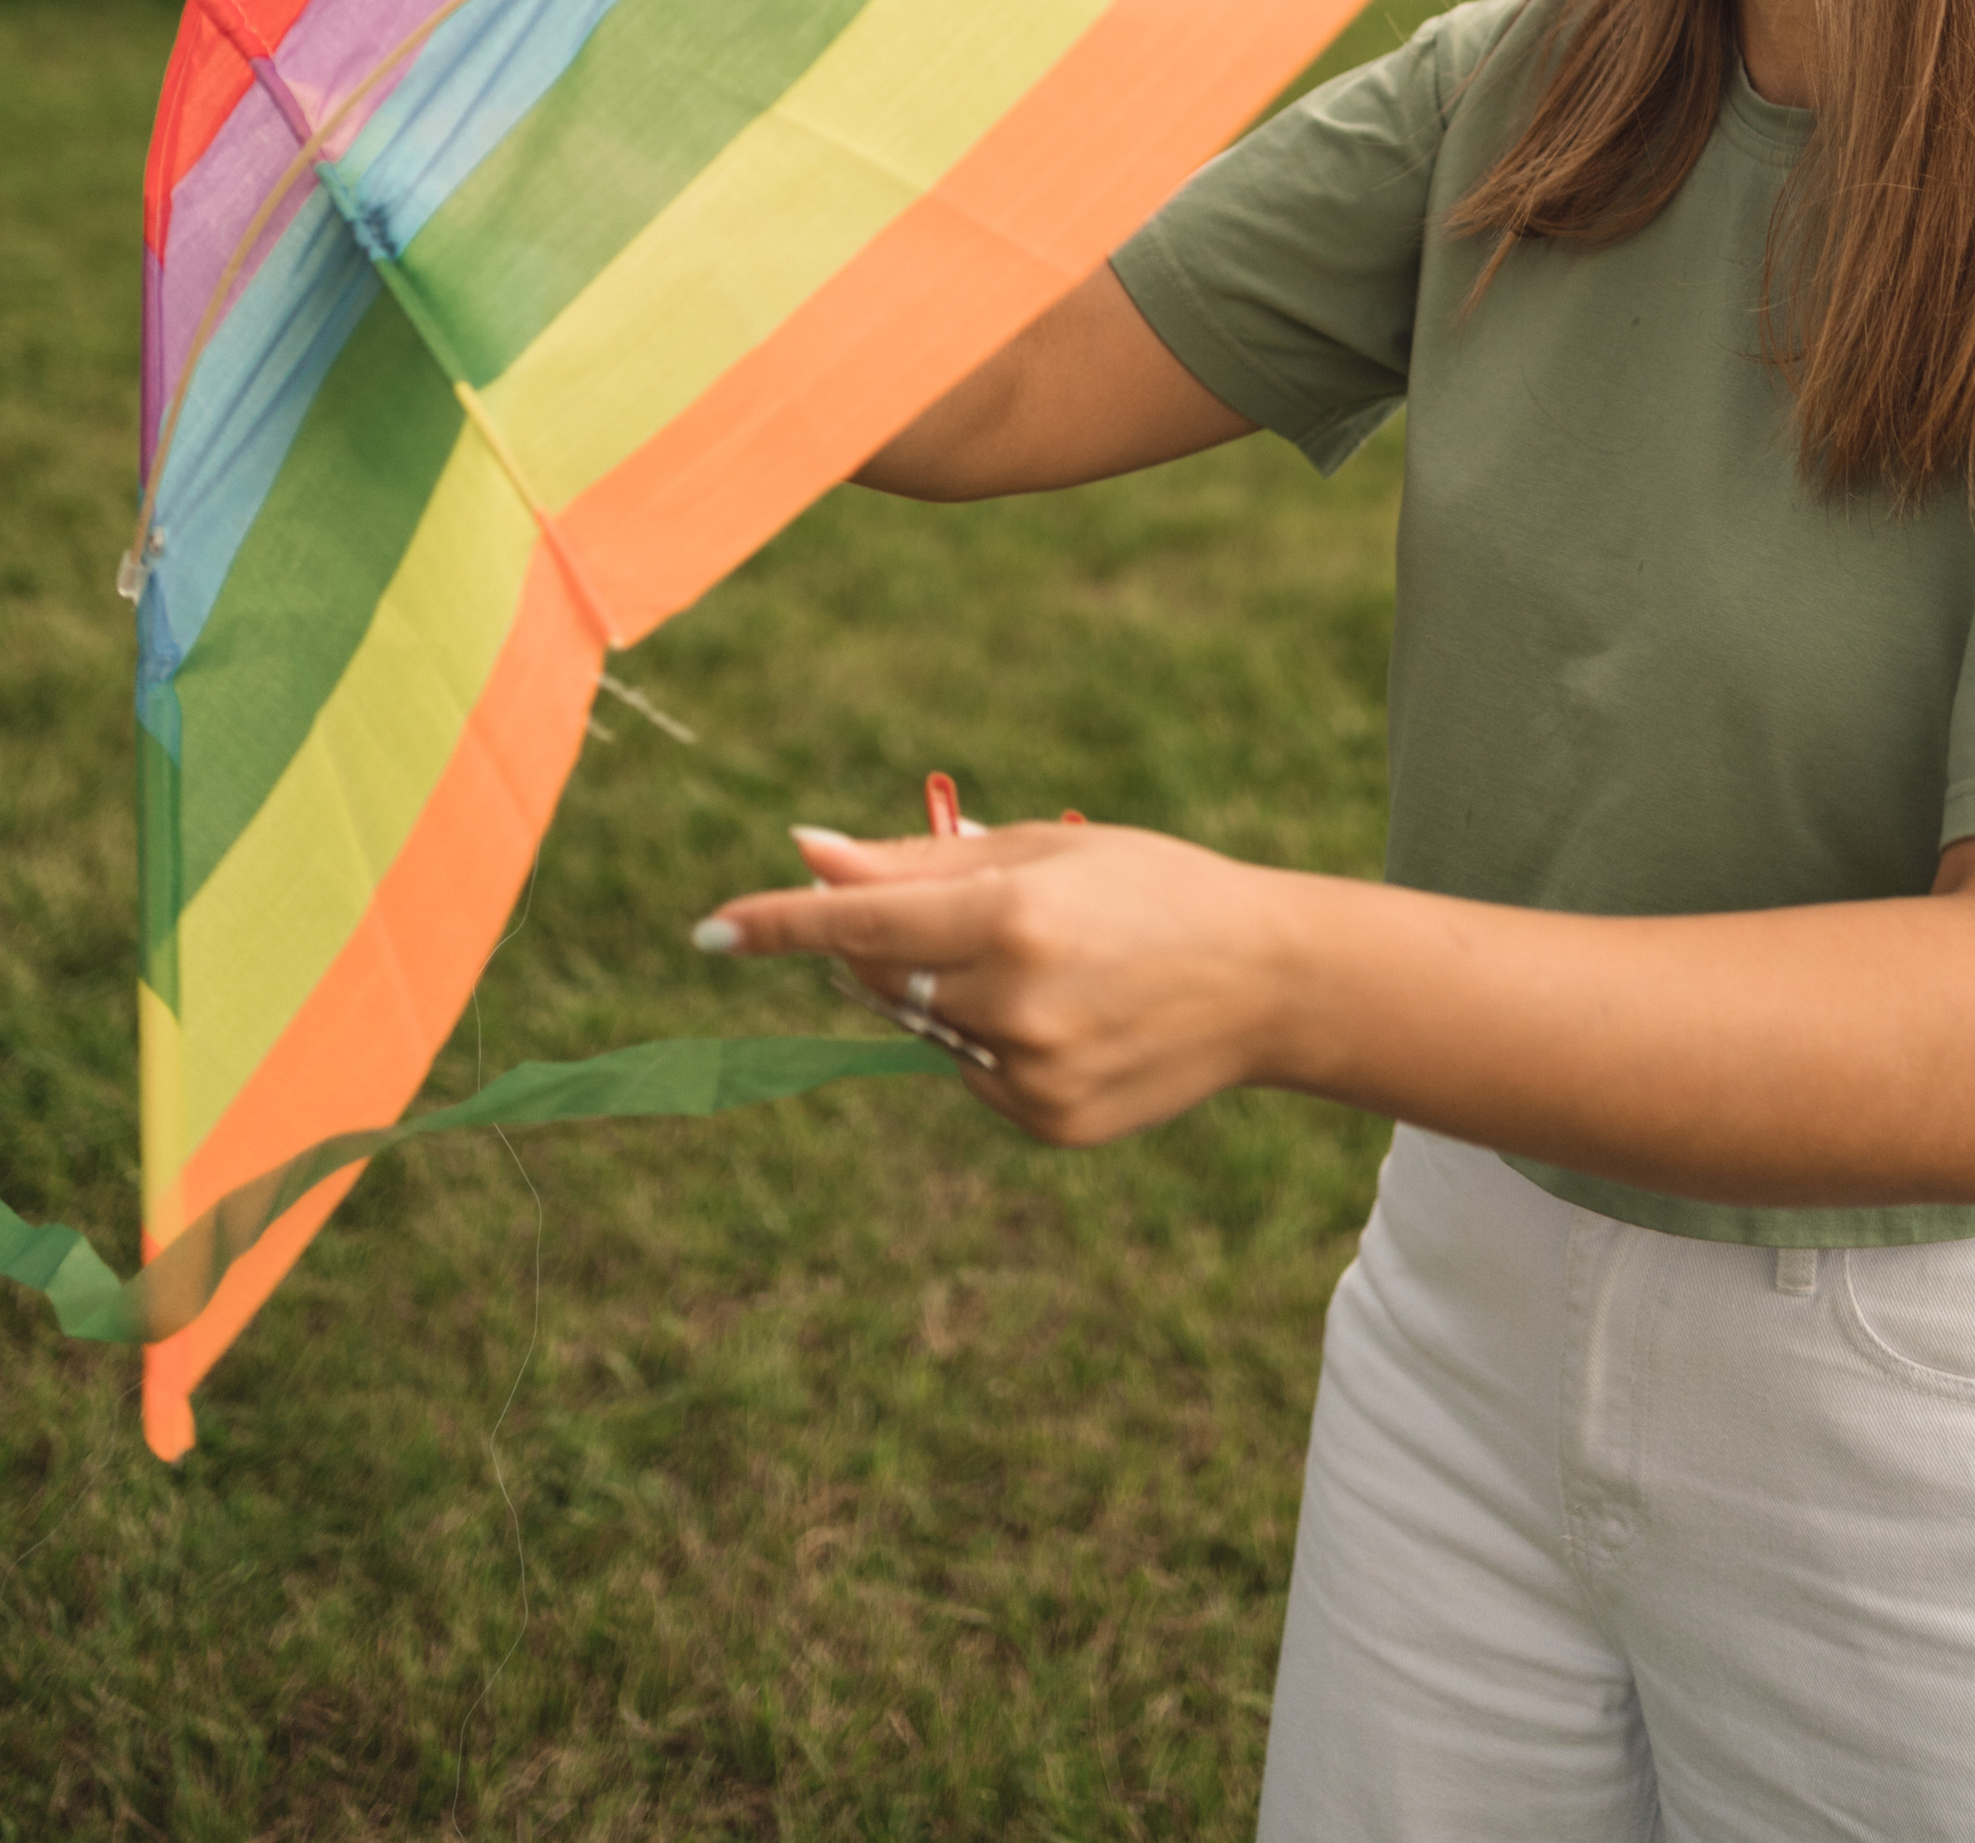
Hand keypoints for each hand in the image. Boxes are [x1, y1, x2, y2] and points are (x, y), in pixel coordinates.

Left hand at [698, 819, 1300, 1145]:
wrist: (1265, 978)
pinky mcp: (1049, 1124)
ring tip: (1049, 967)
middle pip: (880, 978)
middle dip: (880, 944)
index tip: (709, 930)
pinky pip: (972, 1078)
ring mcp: (1032, 1074)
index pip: (858, 922)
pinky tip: (1071, 1019)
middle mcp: (1014, 1000)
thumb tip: (807, 855)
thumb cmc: (1148, 888)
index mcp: (1012, 915)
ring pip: (924, 1032)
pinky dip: (992, 1044)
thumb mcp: (1041, 851)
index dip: (779, 926)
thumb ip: (915, 861)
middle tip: (958, 916)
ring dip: (945, 994)